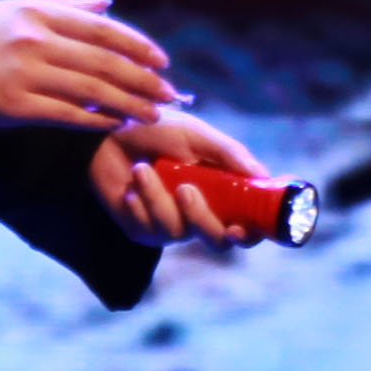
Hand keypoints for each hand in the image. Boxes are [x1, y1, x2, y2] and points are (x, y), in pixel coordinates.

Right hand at [0, 0, 180, 130]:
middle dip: (144, 80)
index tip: (162, 60)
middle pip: (104, 60)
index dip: (138, 45)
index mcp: (36, 12)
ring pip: (92, 89)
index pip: (102, 28)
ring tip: (153, 114)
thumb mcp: (11, 9)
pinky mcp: (14, 105)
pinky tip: (115, 124)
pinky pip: (67, 114)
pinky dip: (96, 119)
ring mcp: (25, 72)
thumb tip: (107, 2)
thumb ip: (63, 7)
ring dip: (129, 104)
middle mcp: (34, 39)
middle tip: (169, 93)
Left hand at [93, 111, 266, 245]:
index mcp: (222, 192)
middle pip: (217, 240)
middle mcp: (201, 213)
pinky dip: (141, 203)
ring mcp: (171, 225)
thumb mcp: (195, 135)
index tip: (241, 227)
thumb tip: (263, 175)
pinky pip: (149, 229)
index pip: (248, 224)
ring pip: (178, 231)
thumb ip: (228, 155)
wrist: (107, 133)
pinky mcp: (142, 230)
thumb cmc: (155, 129)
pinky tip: (130, 186)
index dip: (252, 232)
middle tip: (186, 189)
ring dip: (158, 198)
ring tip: (142, 168)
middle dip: (203, 218)